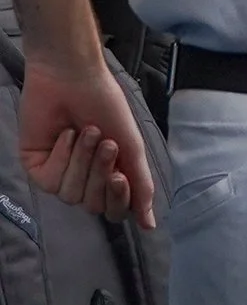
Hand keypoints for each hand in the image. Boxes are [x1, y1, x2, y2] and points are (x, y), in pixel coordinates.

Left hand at [21, 57, 151, 226]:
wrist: (73, 78)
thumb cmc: (106, 105)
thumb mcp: (132, 146)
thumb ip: (141, 185)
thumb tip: (151, 225)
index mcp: (110, 175)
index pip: (116, 210)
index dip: (118, 200)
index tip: (121, 176)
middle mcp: (85, 179)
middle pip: (94, 205)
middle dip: (100, 172)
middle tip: (106, 142)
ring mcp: (60, 174)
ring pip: (71, 195)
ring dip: (82, 160)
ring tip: (86, 132)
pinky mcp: (37, 167)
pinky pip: (51, 181)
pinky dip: (62, 156)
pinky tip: (65, 135)